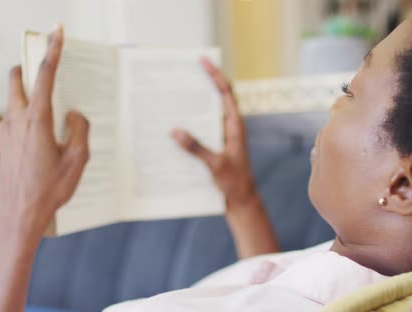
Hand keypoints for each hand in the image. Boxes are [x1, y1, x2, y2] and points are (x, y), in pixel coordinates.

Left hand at [0, 25, 89, 238]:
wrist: (21, 213)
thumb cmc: (51, 188)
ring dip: (32, 95)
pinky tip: (47, 137)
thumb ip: (80, 128)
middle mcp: (16, 119)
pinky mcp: (3, 141)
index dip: (53, 50)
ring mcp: (5, 130)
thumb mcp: (78, 158)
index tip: (57, 31)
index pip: (46, 75)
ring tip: (55, 116)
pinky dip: (29, 115)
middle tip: (50, 71)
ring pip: (15, 97)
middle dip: (31, 67)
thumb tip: (73, 113)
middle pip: (17, 77)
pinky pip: (15, 117)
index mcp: (37, 120)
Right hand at [170, 58, 256, 208]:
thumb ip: (196, 148)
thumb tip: (175, 131)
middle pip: (214, 99)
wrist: (241, 201)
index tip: (203, 60)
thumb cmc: (234, 182)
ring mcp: (222, 137)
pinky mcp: (215, 147)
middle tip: (180, 74)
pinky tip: (170, 129)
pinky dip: (187, 127)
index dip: (215, 74)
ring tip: (170, 98)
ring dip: (190, 107)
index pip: (226, 92)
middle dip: (199, 85)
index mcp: (235, 125)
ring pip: (205, 115)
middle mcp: (229, 127)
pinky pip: (199, 132)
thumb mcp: (215, 165)